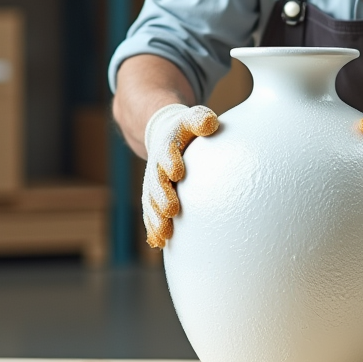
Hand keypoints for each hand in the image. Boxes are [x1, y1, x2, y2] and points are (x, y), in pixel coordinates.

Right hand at [142, 103, 218, 247]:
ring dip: (156, 217)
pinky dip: (154, 228)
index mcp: (168, 146)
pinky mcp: (154, 198)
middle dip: (163, 196)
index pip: (168, 151)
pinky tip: (159, 243)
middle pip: (157, 182)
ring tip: (165, 232)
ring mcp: (154, 184)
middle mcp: (157, 167)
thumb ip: (200, 119)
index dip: (171, 161)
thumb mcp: (193, 118)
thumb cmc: (187, 129)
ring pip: (152, 202)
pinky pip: (151, 214)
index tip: (177, 172)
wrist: (164, 135)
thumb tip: (211, 124)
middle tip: (171, 209)